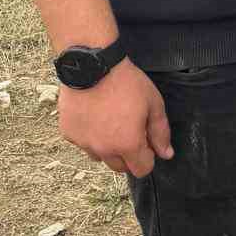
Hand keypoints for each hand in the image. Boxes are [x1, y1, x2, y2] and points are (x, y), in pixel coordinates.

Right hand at [58, 59, 173, 177]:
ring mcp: (83, 143)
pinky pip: (83, 142)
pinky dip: (90, 135)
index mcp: (128, 144)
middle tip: (129, 129)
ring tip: (111, 120)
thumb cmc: (126, 83)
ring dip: (107, 146)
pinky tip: (94, 115)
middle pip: (120, 167)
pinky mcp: (69, 133)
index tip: (147, 142)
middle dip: (128, 154)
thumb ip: (160, 133)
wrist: (93, 65)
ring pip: (100, 156)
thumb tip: (166, 154)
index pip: (141, 170)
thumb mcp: (153, 104)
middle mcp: (104, 149)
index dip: (147, 157)